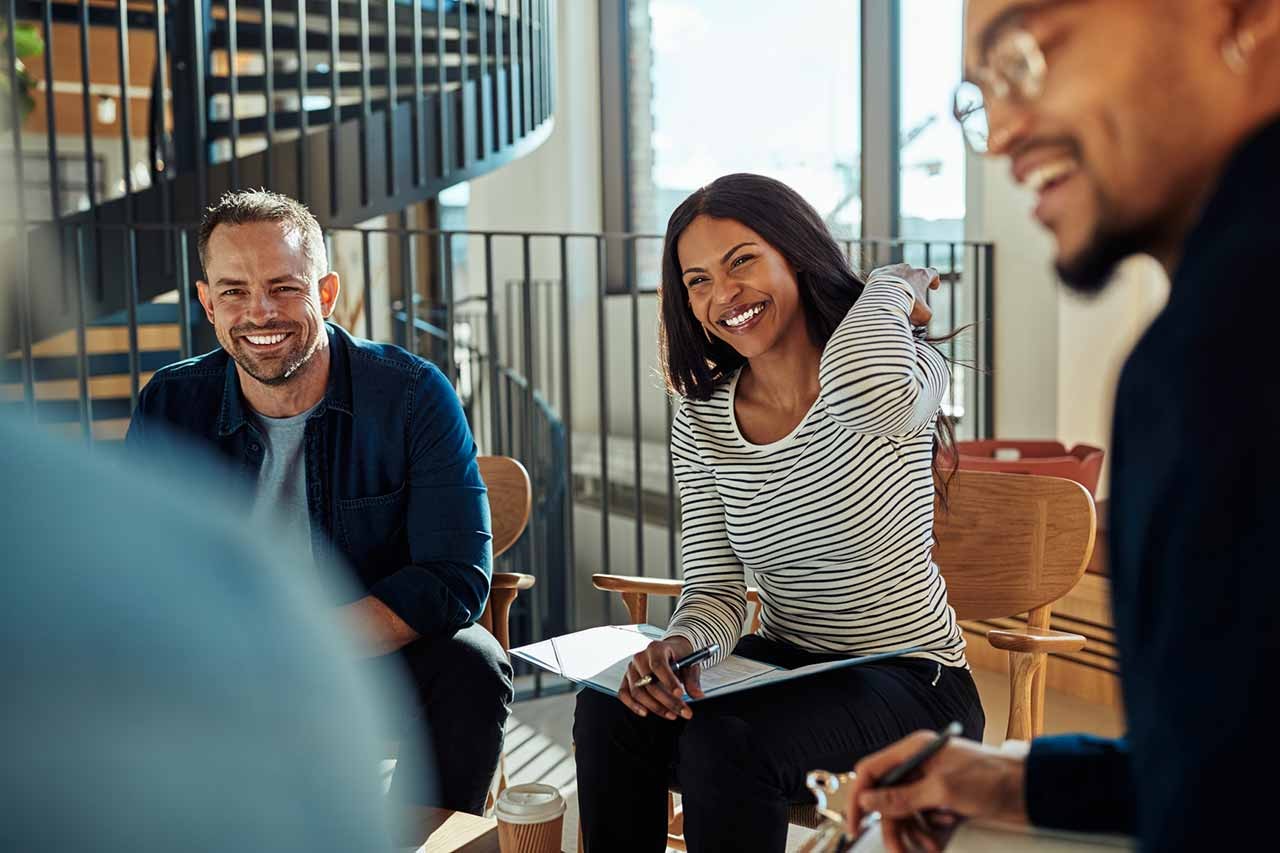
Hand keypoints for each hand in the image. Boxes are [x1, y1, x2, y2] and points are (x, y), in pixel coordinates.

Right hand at [616, 637, 705, 719]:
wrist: (669, 652)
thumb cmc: (678, 656)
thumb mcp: (690, 664)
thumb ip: (693, 679)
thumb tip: (697, 695)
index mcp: (656, 648)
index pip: (659, 666)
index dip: (669, 681)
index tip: (680, 694)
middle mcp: (640, 657)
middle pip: (649, 683)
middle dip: (667, 701)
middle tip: (683, 712)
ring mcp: (631, 669)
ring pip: (638, 692)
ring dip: (655, 707)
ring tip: (672, 715)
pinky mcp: (626, 679)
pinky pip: (624, 694)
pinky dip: (633, 705)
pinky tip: (646, 713)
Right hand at [845, 734, 1028, 852]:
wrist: (1028, 790)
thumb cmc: (991, 777)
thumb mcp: (942, 789)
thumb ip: (902, 796)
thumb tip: (869, 801)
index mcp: (914, 750)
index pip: (872, 770)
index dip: (859, 797)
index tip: (856, 824)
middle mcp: (919, 764)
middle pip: (888, 798)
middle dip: (892, 825)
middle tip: (898, 850)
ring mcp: (931, 782)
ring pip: (906, 812)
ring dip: (914, 832)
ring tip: (930, 846)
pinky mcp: (944, 799)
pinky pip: (924, 818)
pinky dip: (929, 831)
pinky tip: (942, 835)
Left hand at [871, 264, 940, 325]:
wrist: (883, 300)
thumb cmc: (906, 305)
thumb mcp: (923, 315)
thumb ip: (925, 315)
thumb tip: (921, 320)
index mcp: (921, 275)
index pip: (932, 273)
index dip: (934, 280)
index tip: (933, 286)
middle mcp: (907, 269)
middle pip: (911, 276)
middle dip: (910, 287)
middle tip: (907, 301)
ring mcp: (891, 270)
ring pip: (895, 278)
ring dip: (895, 287)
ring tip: (891, 302)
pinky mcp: (876, 274)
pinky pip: (880, 280)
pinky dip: (881, 288)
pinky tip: (880, 299)